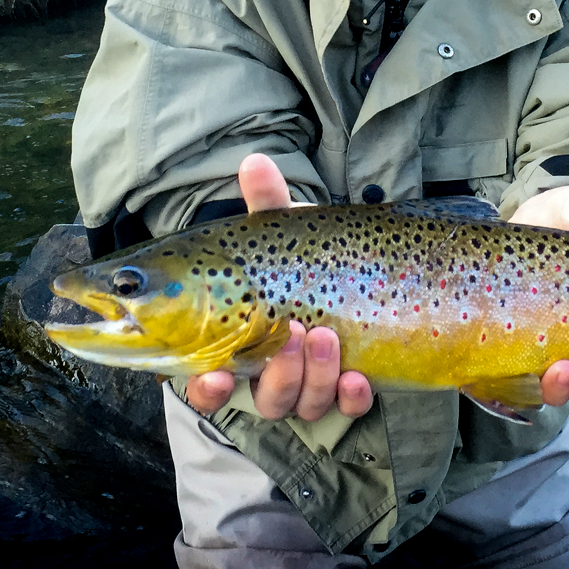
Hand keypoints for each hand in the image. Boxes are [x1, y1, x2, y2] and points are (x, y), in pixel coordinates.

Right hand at [184, 154, 374, 420]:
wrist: (360, 276)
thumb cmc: (302, 260)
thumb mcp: (284, 232)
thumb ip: (268, 203)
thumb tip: (255, 160)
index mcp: (241, 345)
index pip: (209, 385)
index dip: (208, 388)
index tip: (217, 375)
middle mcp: (271, 375)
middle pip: (266, 398)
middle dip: (280, 372)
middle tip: (296, 332)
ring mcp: (311, 386)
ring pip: (303, 404)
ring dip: (314, 377)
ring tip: (326, 336)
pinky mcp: (348, 391)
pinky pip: (348, 408)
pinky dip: (351, 397)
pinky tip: (358, 378)